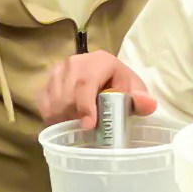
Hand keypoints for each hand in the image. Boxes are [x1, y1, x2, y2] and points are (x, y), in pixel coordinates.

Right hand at [38, 51, 157, 124]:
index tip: (88, 125)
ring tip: (77, 126)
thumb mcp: (133, 91)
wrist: (104, 78)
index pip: (85, 83)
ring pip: (53, 102)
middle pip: (66, 95)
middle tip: (85, 130)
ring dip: (64, 119)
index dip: (85, 106)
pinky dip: (52, 117)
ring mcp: (56, 72)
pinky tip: (65, 122)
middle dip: (75, 117)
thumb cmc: (120, 86)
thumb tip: (148, 105)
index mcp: (99, 61)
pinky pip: (43, 105)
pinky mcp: (46, 83)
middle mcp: (74, 63)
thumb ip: (140, 99)